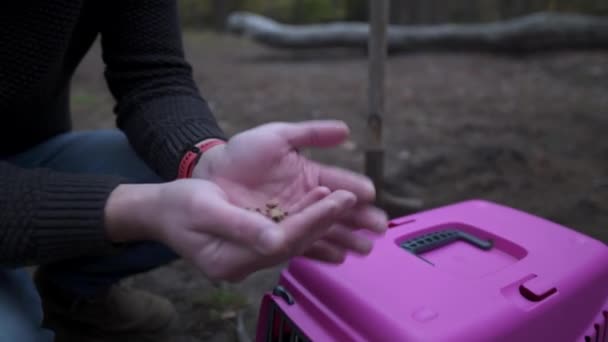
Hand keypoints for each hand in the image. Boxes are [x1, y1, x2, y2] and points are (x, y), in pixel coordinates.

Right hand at [105, 179, 359, 280]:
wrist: (161, 212)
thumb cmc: (179, 206)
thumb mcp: (204, 209)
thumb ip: (240, 226)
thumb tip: (277, 239)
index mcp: (230, 258)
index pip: (282, 240)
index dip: (313, 219)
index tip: (339, 200)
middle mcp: (243, 264)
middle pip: (293, 242)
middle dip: (325, 221)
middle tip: (353, 199)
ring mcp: (247, 258)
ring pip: (293, 240)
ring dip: (320, 222)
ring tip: (346, 202)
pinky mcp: (251, 247)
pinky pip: (285, 237)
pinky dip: (305, 222)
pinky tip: (324, 210)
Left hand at [192, 120, 387, 260]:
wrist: (212, 175)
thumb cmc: (243, 152)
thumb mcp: (277, 136)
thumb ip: (311, 133)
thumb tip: (346, 130)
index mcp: (311, 176)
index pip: (339, 183)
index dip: (354, 188)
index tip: (370, 193)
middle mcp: (307, 200)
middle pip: (339, 211)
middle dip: (359, 219)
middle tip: (378, 228)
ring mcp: (294, 219)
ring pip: (326, 230)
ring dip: (346, 238)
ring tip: (364, 248)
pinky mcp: (280, 235)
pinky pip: (304, 245)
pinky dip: (321, 251)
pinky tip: (337, 257)